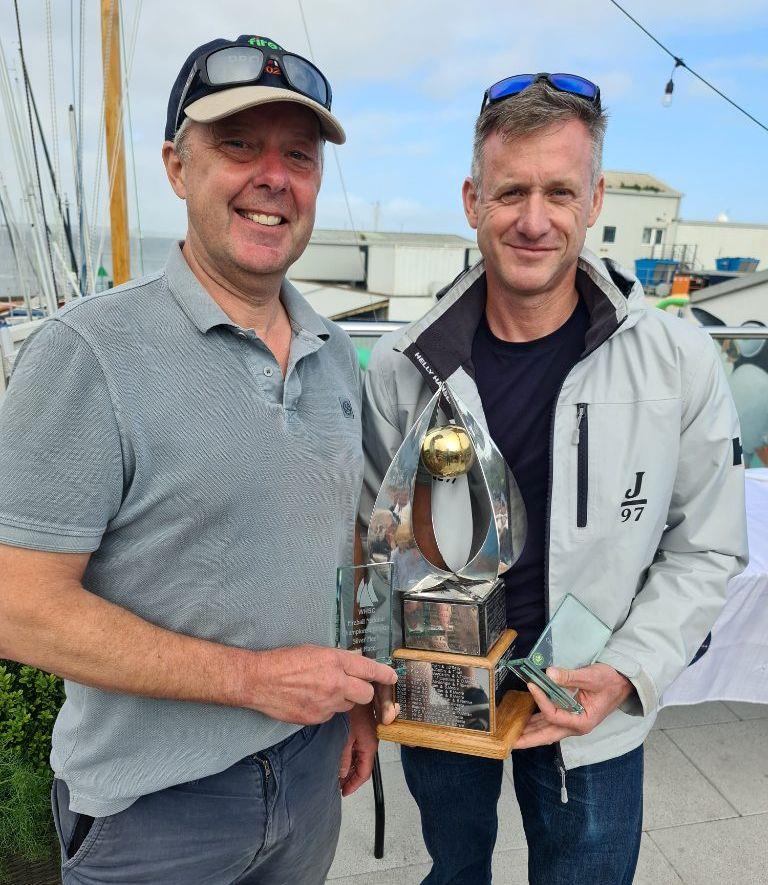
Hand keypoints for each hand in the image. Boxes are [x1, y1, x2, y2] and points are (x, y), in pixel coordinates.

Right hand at [245, 645, 397, 725]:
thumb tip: (353, 665)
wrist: (259, 680)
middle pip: (366, 694)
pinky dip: (325, 709)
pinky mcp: (317, 718)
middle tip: (352, 686)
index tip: (393, 677)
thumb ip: (337, 660)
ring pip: (348, 705)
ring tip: (321, 690)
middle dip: (362, 691)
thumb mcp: (314, 651)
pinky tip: (310, 700)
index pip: (369, 669)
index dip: (384, 674)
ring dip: (342, 700)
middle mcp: (335, 682)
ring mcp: (326, 703)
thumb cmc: (283, 661)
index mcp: (335, 661)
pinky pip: (330, 715)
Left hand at [339, 703, 378, 795]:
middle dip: (350, 778)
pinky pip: (356, 748)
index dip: (354, 785)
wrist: (359, 689)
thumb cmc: (354, 708)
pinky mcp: (361, 730)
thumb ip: (343, 756)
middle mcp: (370, 743)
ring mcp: (366, 736)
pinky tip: (338, 758)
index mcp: (369, 746)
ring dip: (348, 767)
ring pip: (358, 758)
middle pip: (361, 767)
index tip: (343, 792)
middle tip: (336, 786)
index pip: (364, 773)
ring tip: (335, 775)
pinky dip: (348, 756)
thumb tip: (341, 773)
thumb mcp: (346, 735)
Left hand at [514, 663, 633, 749]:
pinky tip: (526, 720)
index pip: (555, 716)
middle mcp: (575, 726)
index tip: (532, 685)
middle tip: (510, 742)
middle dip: (528, 739)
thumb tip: (549, 673)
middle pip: (547, 736)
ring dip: (530, 732)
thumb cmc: (610, 681)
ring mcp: (572, 722)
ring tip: (512, 733)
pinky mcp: (570, 716)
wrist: (623, 683)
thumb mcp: (592, 677)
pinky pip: (550, 721)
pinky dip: (538, 722)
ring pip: (547, 731)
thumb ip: (570, 676)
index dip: (541, 701)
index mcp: (582, 721)